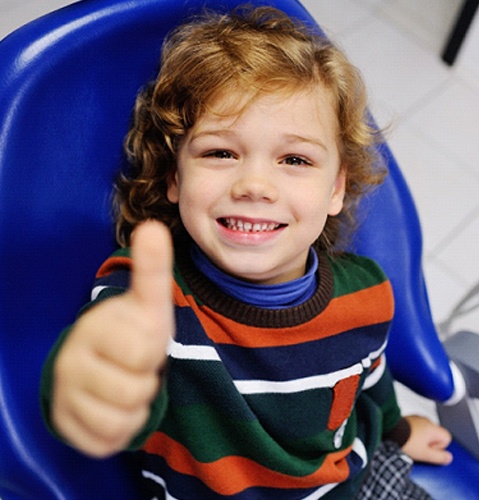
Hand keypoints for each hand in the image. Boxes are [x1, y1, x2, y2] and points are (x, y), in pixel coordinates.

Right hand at [52, 221, 173, 457]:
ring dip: (138, 403)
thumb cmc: (130, 331)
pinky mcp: (64, 423)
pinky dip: (123, 428)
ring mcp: (64, 391)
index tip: (140, 332)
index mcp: (96, 326)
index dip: (154, 347)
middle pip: (137, 388)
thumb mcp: (148, 303)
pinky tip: (115, 406)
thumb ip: (152, 269)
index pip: (145, 349)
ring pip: (124, 416)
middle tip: (136, 363)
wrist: (99, 363)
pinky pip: (109, 439)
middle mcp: (72, 356)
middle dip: (148, 377)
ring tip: (126, 382)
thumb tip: (153, 226)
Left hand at [401, 415, 452, 464]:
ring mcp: (416, 418)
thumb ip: (439, 457)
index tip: (429, 451)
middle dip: (429, 444)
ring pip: (426, 432)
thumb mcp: (424, 454)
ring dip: (421, 439)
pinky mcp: (408, 419)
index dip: (439, 447)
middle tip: (419, 449)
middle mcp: (426, 420)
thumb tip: (448, 457)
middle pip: (436, 435)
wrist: (388, 431)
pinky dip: (413, 434)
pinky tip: (406, 439)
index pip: (447, 438)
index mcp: (433, 428)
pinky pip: (416, 428)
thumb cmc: (406, 442)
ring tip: (411, 445)